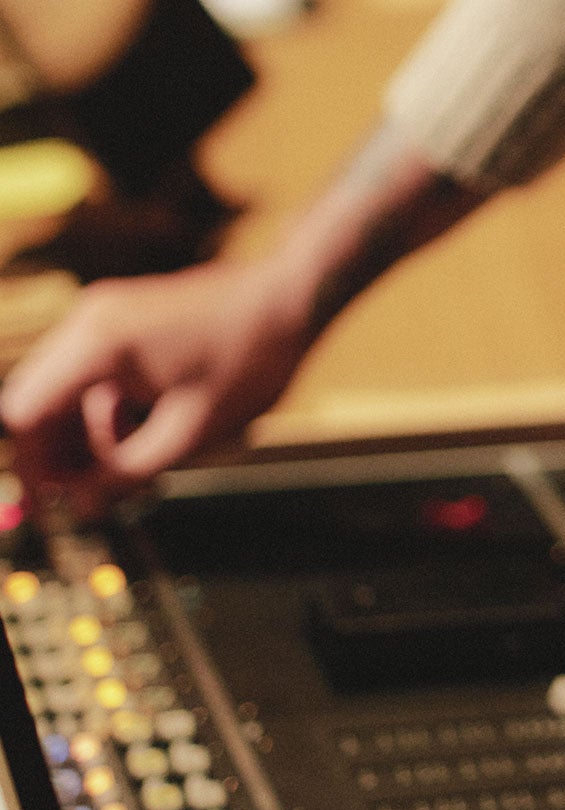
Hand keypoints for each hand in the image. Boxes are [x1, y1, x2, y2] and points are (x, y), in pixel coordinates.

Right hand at [0, 259, 314, 509]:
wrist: (292, 299)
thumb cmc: (250, 358)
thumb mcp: (187, 433)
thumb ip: (125, 475)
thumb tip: (81, 510)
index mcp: (97, 343)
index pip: (25, 414)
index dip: (33, 467)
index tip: (56, 506)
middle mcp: (88, 321)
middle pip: (39, 403)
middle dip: (61, 454)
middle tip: (98, 494)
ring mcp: (104, 317)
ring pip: (65, 394)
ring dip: (89, 437)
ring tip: (138, 467)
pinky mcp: (122, 322)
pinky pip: (92, 378)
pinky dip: (108, 412)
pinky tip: (148, 436)